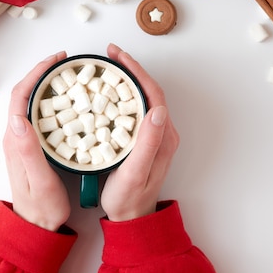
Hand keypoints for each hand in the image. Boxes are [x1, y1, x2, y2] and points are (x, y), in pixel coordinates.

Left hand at [3, 51, 70, 230]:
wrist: (36, 225)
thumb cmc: (41, 207)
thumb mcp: (39, 179)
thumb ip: (28, 150)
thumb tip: (18, 118)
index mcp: (16, 139)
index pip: (21, 96)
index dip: (36, 74)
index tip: (55, 61)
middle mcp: (17, 136)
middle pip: (25, 94)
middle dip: (42, 73)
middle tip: (64, 62)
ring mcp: (24, 140)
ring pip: (32, 102)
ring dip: (46, 84)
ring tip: (66, 75)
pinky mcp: (33, 145)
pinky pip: (40, 114)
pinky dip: (51, 99)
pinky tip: (66, 100)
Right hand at [100, 44, 179, 221]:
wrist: (131, 218)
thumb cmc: (129, 199)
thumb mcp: (135, 172)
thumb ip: (148, 143)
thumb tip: (158, 110)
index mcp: (163, 136)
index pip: (152, 93)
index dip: (136, 71)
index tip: (118, 56)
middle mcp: (162, 132)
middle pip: (149, 90)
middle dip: (131, 68)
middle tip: (110, 54)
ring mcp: (154, 135)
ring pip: (143, 97)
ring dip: (128, 78)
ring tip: (109, 66)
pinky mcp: (144, 139)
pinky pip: (136, 108)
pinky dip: (124, 94)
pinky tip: (110, 91)